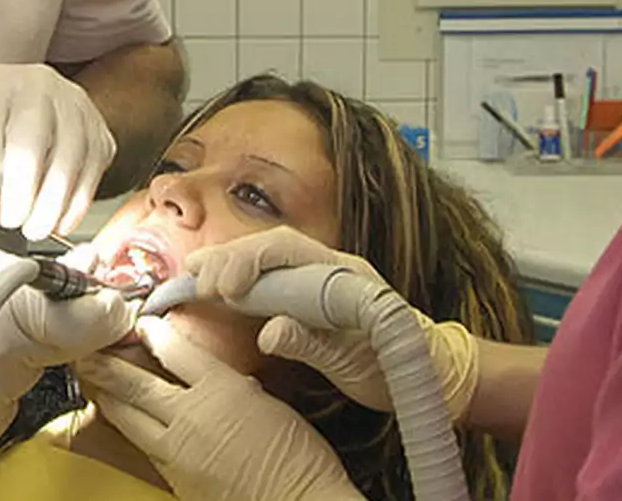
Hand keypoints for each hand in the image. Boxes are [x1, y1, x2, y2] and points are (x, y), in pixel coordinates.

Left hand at [0, 63, 116, 241]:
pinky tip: (57, 221)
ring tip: (32, 227)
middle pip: (30, 144)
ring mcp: (76, 108)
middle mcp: (38, 88)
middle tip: (8, 219)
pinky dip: (74, 207)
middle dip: (18, 193)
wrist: (37, 105)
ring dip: (49, 206)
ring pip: (67, 162)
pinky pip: (91, 175)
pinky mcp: (100, 134)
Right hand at [0, 237, 133, 450]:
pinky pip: (6, 404)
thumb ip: (40, 273)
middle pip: (66, 351)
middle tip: (13, 316)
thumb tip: (90, 272)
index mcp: (15, 317)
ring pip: (32, 378)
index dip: (110, 313)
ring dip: (16, 361)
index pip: (94, 324)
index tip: (112, 305)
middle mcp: (10, 369)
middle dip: (52, 332)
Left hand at [77, 317, 364, 500]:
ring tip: (89, 381)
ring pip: (129, 417)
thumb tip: (223, 383)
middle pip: (137, 384)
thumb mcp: (271, 405)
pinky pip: (142, 446)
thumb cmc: (299, 457)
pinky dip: (126, 428)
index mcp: (221, 389)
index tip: (139, 324)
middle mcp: (192, 415)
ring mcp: (178, 450)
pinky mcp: (174, 477)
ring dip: (106, 396)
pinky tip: (119, 422)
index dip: (153, 335)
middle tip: (87, 350)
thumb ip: (239, 388)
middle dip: (107, 365)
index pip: (177, 352)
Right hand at [186, 227, 480, 418]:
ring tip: (190, 274)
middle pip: (269, 247)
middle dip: (227, 259)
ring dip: (228, 264)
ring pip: (267, 258)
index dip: (247, 262)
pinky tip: (216, 287)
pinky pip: (271, 278)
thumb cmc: (397, 365)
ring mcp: (320, 279)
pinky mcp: (312, 297)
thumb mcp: (355, 363)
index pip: (285, 250)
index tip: (219, 286)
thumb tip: (269, 333)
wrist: (432, 373)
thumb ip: (312, 344)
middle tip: (190, 278)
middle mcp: (328, 266)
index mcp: (342, 273)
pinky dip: (240, 279)